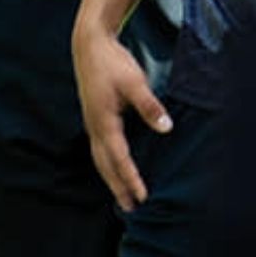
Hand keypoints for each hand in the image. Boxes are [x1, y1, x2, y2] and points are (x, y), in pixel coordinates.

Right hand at [73, 24, 169, 209]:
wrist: (90, 46)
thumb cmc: (113, 63)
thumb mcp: (135, 83)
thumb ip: (150, 106)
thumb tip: (166, 128)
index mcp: (104, 122)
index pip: (120, 158)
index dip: (131, 179)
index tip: (143, 196)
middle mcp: (95, 127)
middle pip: (106, 166)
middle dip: (118, 188)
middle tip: (131, 210)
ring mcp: (92, 124)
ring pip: (100, 160)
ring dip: (112, 180)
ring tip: (123, 198)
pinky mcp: (94, 119)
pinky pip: (100, 150)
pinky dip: (108, 166)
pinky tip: (116, 170)